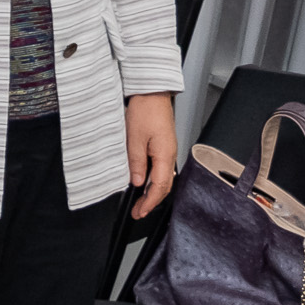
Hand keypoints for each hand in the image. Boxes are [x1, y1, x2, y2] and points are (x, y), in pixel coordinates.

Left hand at [127, 92, 177, 217]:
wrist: (151, 92)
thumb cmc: (145, 110)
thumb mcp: (134, 138)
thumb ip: (136, 162)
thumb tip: (136, 182)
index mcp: (165, 155)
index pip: (159, 187)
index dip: (149, 203)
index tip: (139, 212)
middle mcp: (170, 155)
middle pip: (164, 186)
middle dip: (151, 201)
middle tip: (139, 211)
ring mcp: (168, 150)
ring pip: (163, 178)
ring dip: (152, 191)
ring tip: (140, 201)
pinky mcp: (164, 145)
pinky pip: (161, 168)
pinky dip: (153, 179)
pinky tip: (144, 180)